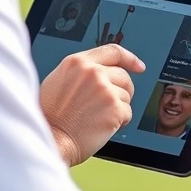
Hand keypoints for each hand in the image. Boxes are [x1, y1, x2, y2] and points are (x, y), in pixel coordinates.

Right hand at [40, 44, 145, 166]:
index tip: (139, 66)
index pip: (112, 52)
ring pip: (126, 95)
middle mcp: (93, 72)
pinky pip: (128, 112)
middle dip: (121, 91)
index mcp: (78, 62)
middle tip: (108, 105)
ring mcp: (105, 89)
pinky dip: (120, 121)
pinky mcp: (114, 108)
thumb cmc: (51, 116)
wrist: (53, 139)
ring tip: (98, 117)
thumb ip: (82, 71)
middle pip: (124, 76)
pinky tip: (103, 125)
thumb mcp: (59, 80)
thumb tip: (103, 70)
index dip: (129, 58)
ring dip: (118, 108)